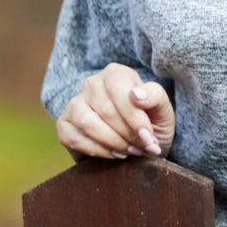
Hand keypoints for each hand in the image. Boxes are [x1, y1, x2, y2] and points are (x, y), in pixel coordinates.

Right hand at [55, 64, 174, 160]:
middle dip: (127, 134)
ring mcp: (74, 104)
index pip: (120, 90)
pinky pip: (75, 139)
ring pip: (87, 124)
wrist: (134, 141)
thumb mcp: (162, 109)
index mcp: (116, 73)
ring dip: (112, 142)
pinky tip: (114, 153)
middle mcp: (92, 84)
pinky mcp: (64, 125)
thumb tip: (136, 94)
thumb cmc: (150, 121)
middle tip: (142, 147)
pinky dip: (97, 150)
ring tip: (129, 151)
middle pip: (106, 111)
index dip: (135, 117)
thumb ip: (155, 97)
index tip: (148, 137)